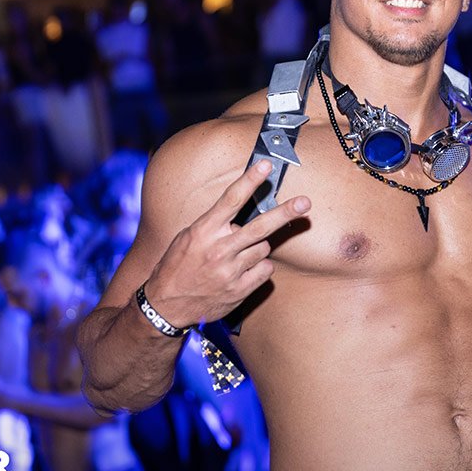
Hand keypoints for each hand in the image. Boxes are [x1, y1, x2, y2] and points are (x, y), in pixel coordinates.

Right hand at [146, 160, 309, 328]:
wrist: (166, 305)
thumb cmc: (177, 265)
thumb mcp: (188, 237)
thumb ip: (216, 224)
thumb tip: (244, 211)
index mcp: (204, 231)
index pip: (231, 200)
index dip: (250, 180)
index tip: (266, 165)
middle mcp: (219, 250)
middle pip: (260, 226)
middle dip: (285, 212)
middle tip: (305, 203)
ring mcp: (230, 271)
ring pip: (264, 248)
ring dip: (258, 247)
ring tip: (238, 254)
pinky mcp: (239, 290)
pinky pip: (265, 270)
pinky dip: (259, 267)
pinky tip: (244, 270)